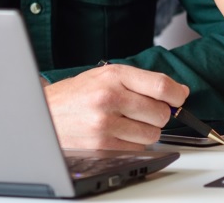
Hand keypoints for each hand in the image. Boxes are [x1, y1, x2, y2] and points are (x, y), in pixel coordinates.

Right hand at [43, 63, 187, 149]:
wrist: (44, 113)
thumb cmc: (77, 94)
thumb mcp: (106, 75)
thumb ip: (142, 81)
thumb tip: (177, 92)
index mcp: (114, 76)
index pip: (161, 86)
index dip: (177, 94)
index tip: (179, 97)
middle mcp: (109, 98)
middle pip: (160, 112)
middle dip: (159, 113)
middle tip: (146, 110)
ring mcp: (105, 124)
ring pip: (152, 133)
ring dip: (147, 130)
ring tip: (129, 122)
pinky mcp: (101, 146)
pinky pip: (137, 148)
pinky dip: (134, 142)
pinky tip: (119, 133)